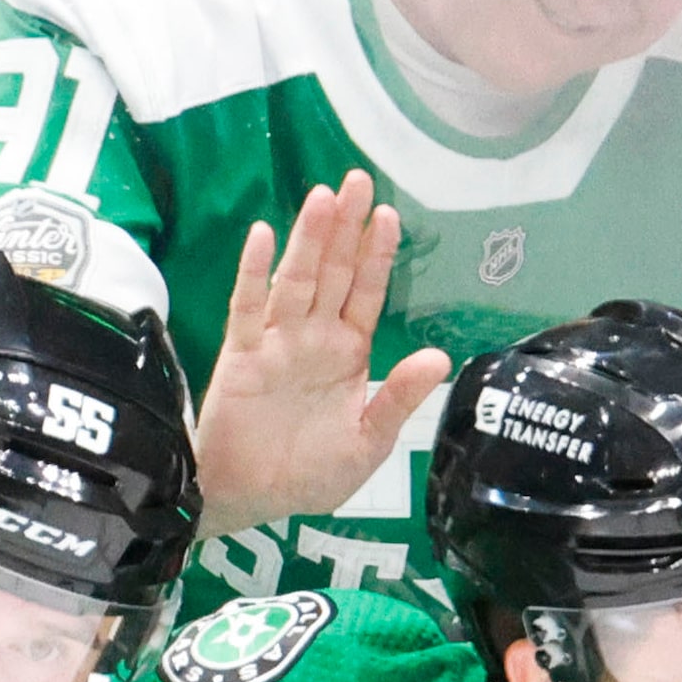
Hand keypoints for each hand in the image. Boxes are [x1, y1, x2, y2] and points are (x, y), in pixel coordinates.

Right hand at [193, 171, 451, 538]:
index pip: (366, 293)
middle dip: (345, 229)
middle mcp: (313, 337)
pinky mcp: (241, 355)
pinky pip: (247, 308)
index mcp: (347, 353)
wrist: (251, 501)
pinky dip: (255, 273)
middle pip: (332, 273)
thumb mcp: (368, 442)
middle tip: (357, 180)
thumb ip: (398, 397)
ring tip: (323, 197)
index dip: (376, 255)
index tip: (389, 215)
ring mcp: (275, 342)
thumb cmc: (309, 475)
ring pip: (295, 281)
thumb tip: (439, 356)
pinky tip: (264, 237)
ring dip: (308, 240)